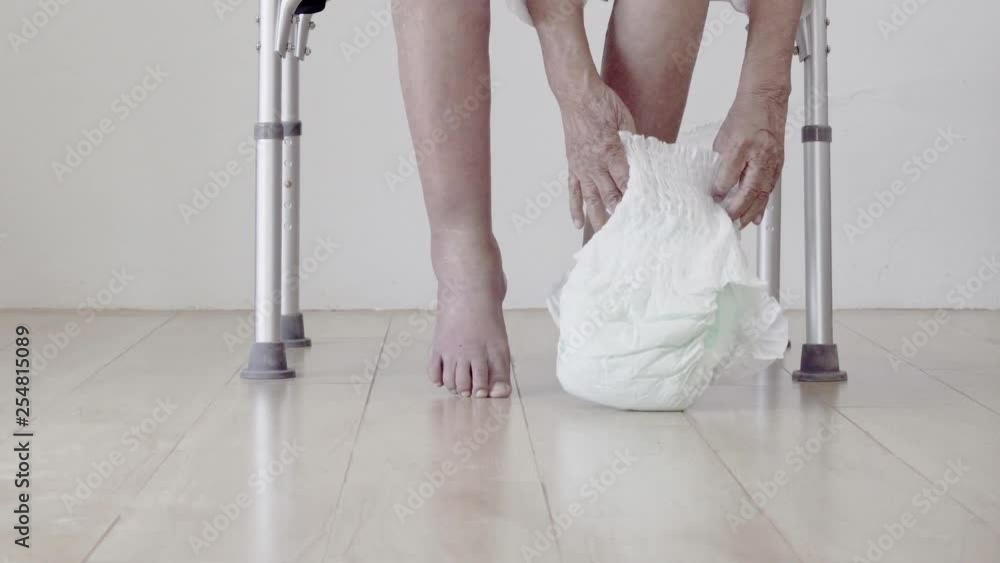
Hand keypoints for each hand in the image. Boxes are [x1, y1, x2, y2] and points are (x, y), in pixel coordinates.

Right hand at [559, 81, 635, 229]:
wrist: (577, 95)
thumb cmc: (602, 103)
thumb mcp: (626, 120)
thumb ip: (633, 142)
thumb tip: (642, 159)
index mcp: (612, 152)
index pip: (627, 181)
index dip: (636, 197)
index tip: (646, 212)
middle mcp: (596, 163)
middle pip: (610, 195)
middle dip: (621, 214)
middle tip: (631, 232)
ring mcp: (582, 166)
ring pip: (591, 198)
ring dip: (599, 218)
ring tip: (606, 236)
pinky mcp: (573, 165)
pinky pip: (573, 190)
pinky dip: (575, 207)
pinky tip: (578, 223)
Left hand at [712, 89, 788, 227]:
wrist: (766, 100)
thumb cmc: (744, 116)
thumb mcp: (723, 136)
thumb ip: (720, 161)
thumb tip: (715, 184)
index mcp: (742, 145)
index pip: (730, 174)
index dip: (720, 190)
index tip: (713, 200)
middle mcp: (760, 154)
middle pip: (749, 189)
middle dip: (737, 209)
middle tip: (726, 221)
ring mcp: (772, 160)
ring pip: (762, 193)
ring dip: (750, 212)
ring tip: (739, 225)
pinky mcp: (778, 164)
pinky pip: (770, 189)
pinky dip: (763, 205)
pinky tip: (757, 217)